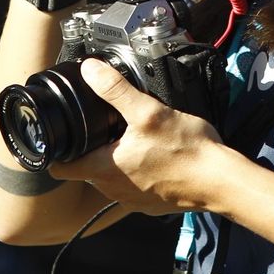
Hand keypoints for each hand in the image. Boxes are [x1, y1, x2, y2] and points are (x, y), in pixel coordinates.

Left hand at [47, 59, 228, 216]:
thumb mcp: (148, 111)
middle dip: (90, 148)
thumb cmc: (186, 149)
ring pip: (110, 177)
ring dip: (114, 159)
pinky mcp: (150, 203)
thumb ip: (115, 90)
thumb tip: (89, 70)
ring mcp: (132, 199)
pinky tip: (153, 154)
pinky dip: (136, 171)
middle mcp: (112, 189)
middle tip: (102, 124)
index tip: (57, 136)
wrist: (219, 180)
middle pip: (86, 169)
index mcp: (103, 169)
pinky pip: (133, 185)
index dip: (53, 151)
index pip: (59, 168)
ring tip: (130, 135)